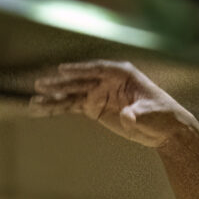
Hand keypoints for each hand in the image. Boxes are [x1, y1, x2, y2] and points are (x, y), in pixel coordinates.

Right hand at [28, 61, 197, 152]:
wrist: (165, 129)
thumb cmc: (162, 116)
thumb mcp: (151, 114)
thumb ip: (138, 114)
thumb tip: (127, 117)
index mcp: (121, 73)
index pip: (96, 69)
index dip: (79, 70)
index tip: (62, 70)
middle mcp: (106, 80)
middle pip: (79, 81)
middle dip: (59, 84)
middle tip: (39, 84)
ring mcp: (98, 93)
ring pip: (71, 94)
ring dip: (52, 98)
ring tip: (33, 101)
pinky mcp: (94, 107)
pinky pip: (72, 106)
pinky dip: (57, 108)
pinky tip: (40, 110)